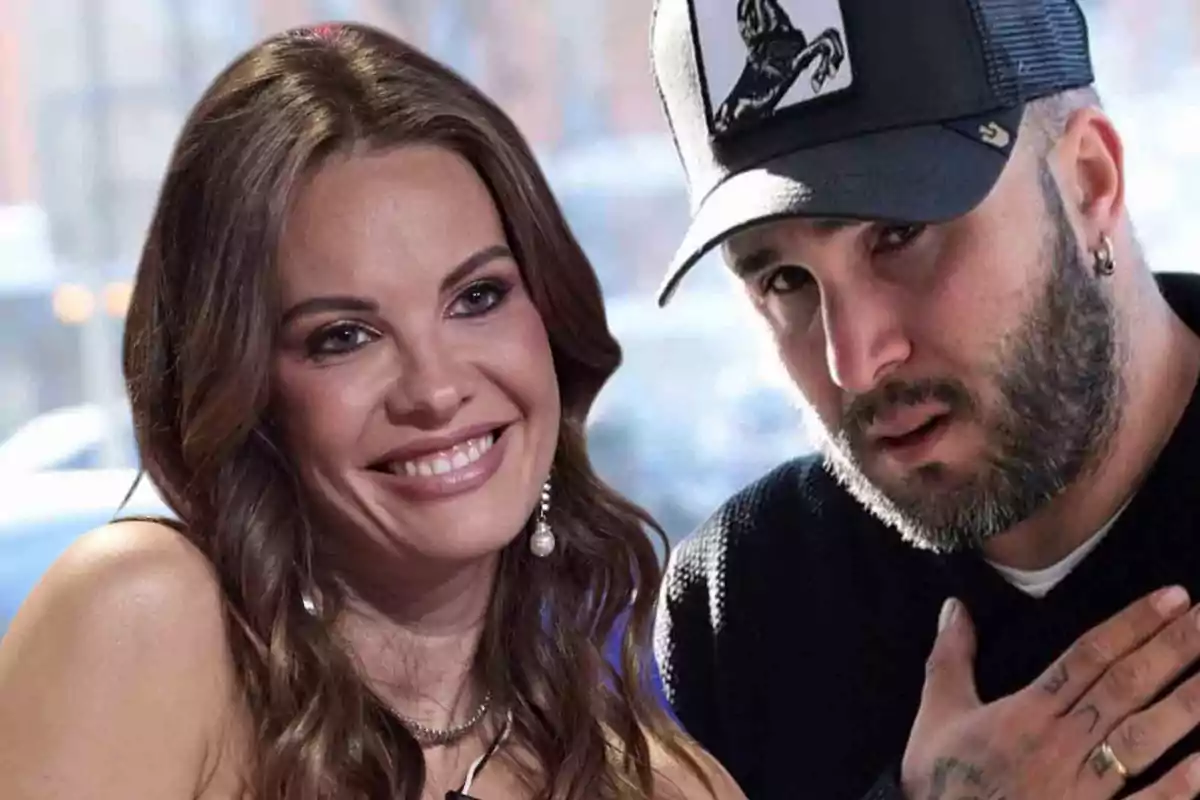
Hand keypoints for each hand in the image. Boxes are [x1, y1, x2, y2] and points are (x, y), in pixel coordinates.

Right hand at [902, 588, 1199, 798]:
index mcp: (1028, 711)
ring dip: (1186, 704)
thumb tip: (953, 606)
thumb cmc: (944, 782)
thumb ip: (950, 659)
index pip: (1089, 656)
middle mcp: (1062, 741)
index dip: (1133, 624)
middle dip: (1173, 649)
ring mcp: (1083, 787)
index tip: (1173, 596)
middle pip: (1125, 686)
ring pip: (1142, 737)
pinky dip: (1180, 785)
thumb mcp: (937, 715)